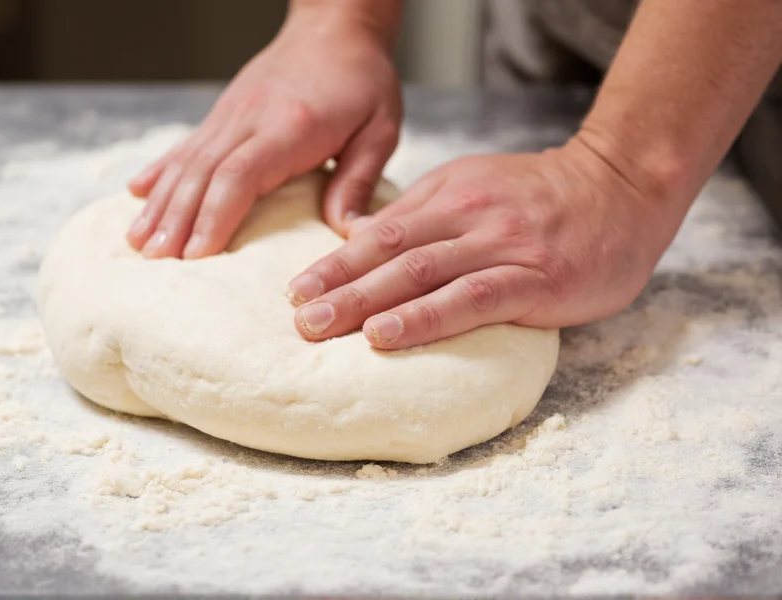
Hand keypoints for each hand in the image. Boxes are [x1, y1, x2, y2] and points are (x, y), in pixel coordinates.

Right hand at [127, 6, 401, 258]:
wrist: (336, 27)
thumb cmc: (362, 80)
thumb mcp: (379, 129)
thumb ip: (359, 180)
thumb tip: (346, 232)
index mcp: (292, 127)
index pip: (241, 174)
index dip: (215, 215)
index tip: (198, 253)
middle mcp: (251, 119)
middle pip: (202, 173)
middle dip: (177, 219)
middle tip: (156, 260)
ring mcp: (231, 114)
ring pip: (187, 161)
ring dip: (161, 203)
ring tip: (139, 242)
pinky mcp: (224, 113)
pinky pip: (186, 145)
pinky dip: (160, 171)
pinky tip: (137, 193)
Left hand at [286, 138, 685, 348]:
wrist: (622, 188)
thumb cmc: (545, 197)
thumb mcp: (478, 187)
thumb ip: (428, 213)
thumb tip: (369, 240)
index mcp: (450, 195)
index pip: (380, 232)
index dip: (335, 262)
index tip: (295, 289)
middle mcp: (468, 217)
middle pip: (390, 254)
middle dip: (337, 287)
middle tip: (296, 318)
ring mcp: (501, 247)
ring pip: (420, 274)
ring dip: (365, 302)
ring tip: (321, 328)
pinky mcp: (534, 279)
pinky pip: (470, 300)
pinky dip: (424, 318)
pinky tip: (387, 334)